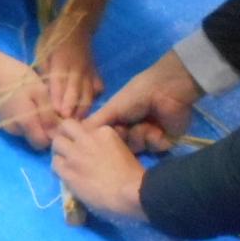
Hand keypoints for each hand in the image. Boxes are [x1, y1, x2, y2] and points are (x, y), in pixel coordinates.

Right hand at [0, 59, 59, 150]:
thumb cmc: (18, 78)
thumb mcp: (39, 91)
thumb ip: (48, 114)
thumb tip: (56, 131)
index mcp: (26, 124)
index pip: (42, 144)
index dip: (51, 136)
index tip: (55, 121)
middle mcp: (15, 130)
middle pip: (33, 138)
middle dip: (42, 129)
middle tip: (47, 109)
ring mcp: (5, 126)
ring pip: (25, 131)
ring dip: (32, 122)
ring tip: (35, 103)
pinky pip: (16, 124)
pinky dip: (22, 117)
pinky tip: (23, 102)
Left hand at [39, 25, 102, 120]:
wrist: (76, 25)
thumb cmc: (54, 39)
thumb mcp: (42, 51)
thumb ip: (44, 71)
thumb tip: (43, 92)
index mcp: (62, 62)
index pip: (60, 84)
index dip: (58, 99)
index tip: (57, 113)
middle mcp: (78, 69)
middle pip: (76, 92)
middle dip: (71, 109)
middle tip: (66, 124)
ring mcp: (89, 72)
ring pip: (88, 94)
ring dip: (83, 110)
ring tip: (76, 124)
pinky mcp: (96, 73)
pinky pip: (97, 89)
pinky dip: (94, 100)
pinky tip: (89, 110)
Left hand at [51, 121, 146, 222]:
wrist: (131, 193)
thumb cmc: (134, 177)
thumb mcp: (124, 151)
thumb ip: (109, 146)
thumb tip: (99, 154)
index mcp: (104, 132)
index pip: (85, 126)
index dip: (83, 137)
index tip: (85, 146)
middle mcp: (87, 138)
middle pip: (67, 126)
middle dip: (65, 134)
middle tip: (68, 147)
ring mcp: (76, 154)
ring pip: (56, 142)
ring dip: (59, 151)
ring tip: (64, 161)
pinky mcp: (68, 171)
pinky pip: (54, 163)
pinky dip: (57, 169)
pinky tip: (64, 176)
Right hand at [85, 50, 199, 153]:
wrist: (166, 91)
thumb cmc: (136, 96)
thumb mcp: (112, 108)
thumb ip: (94, 123)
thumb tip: (73, 135)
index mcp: (121, 120)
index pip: (108, 139)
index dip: (105, 140)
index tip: (102, 138)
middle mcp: (134, 129)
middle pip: (122, 147)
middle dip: (124, 138)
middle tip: (126, 128)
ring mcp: (150, 136)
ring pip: (137, 149)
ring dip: (139, 136)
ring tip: (145, 123)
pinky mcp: (165, 141)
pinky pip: (154, 149)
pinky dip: (154, 138)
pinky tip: (157, 127)